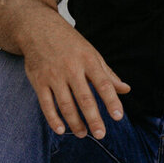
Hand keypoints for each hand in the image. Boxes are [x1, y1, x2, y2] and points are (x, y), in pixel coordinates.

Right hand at [21, 13, 128, 136]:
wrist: (37, 28)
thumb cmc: (69, 43)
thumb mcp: (91, 53)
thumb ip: (108, 74)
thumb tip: (126, 90)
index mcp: (88, 60)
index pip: (103, 83)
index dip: (111, 101)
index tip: (118, 116)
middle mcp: (71, 68)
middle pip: (84, 97)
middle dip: (93, 118)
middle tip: (100, 135)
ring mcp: (54, 75)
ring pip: (65, 104)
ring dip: (75, 122)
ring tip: (83, 134)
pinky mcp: (39, 81)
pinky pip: (46, 104)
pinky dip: (53, 118)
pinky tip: (61, 130)